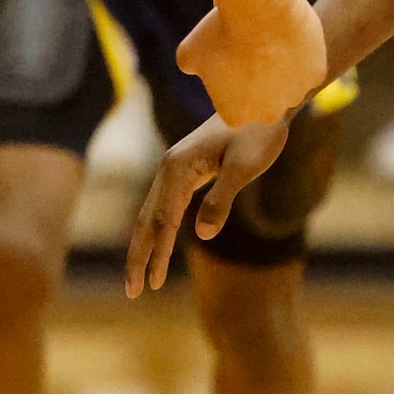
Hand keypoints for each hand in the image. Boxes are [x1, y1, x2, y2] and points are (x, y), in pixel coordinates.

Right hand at [125, 112, 290, 296]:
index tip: (153, 285)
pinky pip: (164, 207)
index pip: (164, 221)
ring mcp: (173, 170)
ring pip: (152, 215)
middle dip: (138, 257)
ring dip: (145, 247)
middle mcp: (168, 169)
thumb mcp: (244, 168)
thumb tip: (202, 234)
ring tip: (141, 280)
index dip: (158, 255)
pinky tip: (158, 249)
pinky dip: (158, 231)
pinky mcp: (184, 172)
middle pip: (147, 220)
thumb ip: (221, 200)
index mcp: (177, 168)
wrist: (261, 101)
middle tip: (132, 292)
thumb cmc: (257, 133)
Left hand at [175, 0, 324, 129]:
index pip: (235, 102)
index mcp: (236, 117)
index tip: (229, 57)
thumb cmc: (219, 32)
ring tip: (269, 36)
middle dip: (257, 76)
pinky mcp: (316, 75)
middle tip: (250, 47)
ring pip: (288, 82)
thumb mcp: (190, 52)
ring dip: (281, 65)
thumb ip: (192, 66)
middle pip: (263, 97)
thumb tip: (193, 67)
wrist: (257, 11)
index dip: (231, 78)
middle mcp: (268, 115)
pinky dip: (301, 52)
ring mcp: (295, 96)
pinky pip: (308, 66)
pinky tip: (288, 33)